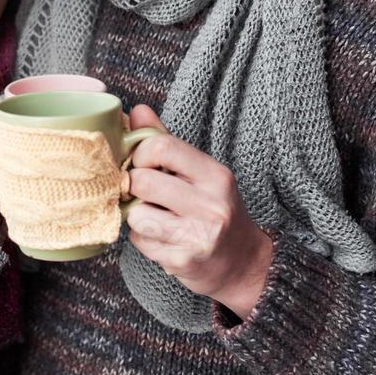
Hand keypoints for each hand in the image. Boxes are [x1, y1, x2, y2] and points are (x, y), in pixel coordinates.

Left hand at [122, 105, 273, 318]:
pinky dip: (142, 239)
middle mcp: (211, 204)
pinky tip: (161, 238)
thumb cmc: (215, 210)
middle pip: (143, 180)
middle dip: (132, 186)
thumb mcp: (200, 173)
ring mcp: (198, 235)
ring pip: (136, 214)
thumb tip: (137, 111)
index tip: (141, 164)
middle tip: (140, 192)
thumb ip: (167, 141)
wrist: (243, 263)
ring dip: (135, 215)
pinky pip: (140, 241)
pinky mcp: (183, 261)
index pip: (161, 146)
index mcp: (215, 175)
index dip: (140, 154)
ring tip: (153, 217)